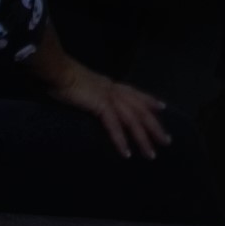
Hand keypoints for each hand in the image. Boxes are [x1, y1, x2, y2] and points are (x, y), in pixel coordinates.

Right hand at [41, 34, 171, 158]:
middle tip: (166, 141)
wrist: (58, 70)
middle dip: (154, 126)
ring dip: (142, 138)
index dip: (150, 101)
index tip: (162, 108)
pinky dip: (121, 139)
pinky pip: (114, 125)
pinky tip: (126, 152)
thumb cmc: (66, 78)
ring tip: (150, 154)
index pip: (136, 94)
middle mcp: (115, 89)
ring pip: (132, 119)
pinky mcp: (101, 104)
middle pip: (141, 109)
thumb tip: (94, 101)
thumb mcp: (85, 87)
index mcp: (111, 85)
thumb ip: (93, 94)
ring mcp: (109, 96)